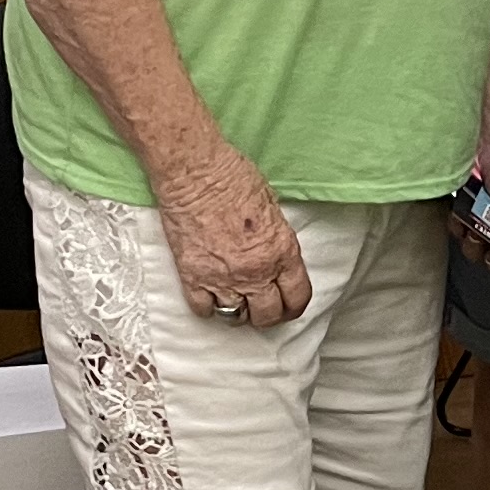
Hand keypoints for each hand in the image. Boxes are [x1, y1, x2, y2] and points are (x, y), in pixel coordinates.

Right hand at [153, 147, 309, 329]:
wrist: (195, 172)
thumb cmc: (234, 178)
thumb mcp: (273, 209)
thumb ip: (276, 242)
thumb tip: (274, 260)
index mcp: (282, 252)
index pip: (297, 297)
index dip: (293, 306)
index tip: (287, 306)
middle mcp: (256, 271)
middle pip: (268, 315)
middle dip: (267, 314)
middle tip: (261, 306)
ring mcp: (223, 277)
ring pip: (235, 317)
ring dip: (238, 311)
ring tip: (235, 300)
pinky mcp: (193, 276)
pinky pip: (203, 309)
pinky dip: (207, 306)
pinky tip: (209, 294)